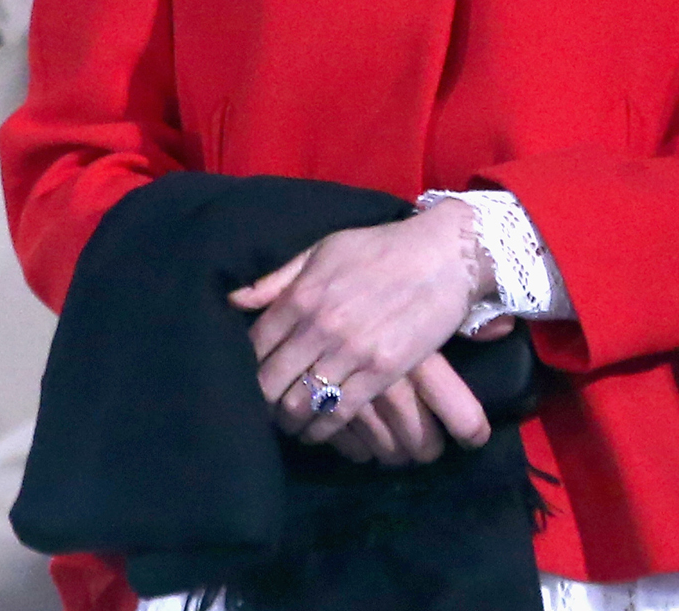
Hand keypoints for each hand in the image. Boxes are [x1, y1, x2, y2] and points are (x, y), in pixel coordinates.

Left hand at [229, 200, 495, 449]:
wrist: (444, 255)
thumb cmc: (381, 248)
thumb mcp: (325, 250)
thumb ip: (279, 279)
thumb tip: (233, 300)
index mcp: (302, 294)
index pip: (253, 346)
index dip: (244, 368)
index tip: (247, 377)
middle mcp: (321, 325)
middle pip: (269, 383)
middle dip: (260, 401)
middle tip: (264, 407)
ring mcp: (351, 351)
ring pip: (299, 405)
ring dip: (288, 421)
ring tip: (290, 421)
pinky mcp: (382, 372)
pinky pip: (338, 415)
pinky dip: (321, 430)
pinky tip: (318, 429)